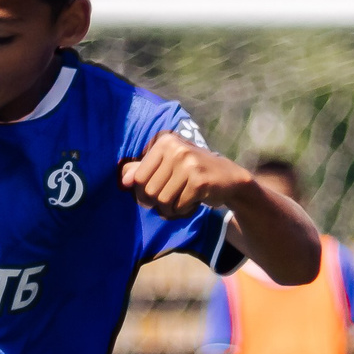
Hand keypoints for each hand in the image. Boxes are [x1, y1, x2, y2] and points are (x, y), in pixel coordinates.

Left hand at [121, 132, 254, 219]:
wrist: (230, 178)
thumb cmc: (193, 172)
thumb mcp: (168, 165)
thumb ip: (143, 169)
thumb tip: (123, 180)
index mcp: (164, 142)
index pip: (138, 177)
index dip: (142, 193)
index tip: (155, 195)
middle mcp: (176, 149)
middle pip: (149, 191)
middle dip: (157, 203)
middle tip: (170, 201)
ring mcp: (189, 164)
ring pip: (163, 201)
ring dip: (170, 209)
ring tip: (181, 202)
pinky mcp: (200, 181)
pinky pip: (179, 206)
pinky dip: (183, 211)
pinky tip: (193, 203)